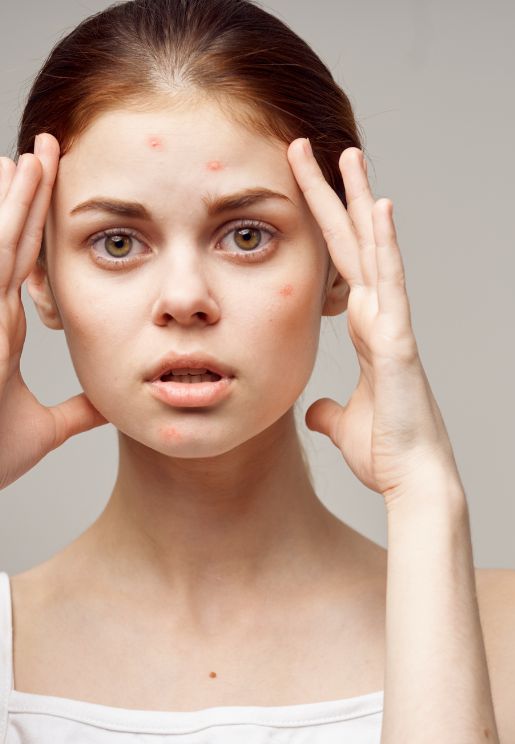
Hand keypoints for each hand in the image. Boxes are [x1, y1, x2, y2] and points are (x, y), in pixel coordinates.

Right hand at [0, 133, 106, 490]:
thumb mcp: (43, 429)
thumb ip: (77, 412)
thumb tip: (110, 403)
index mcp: (0, 331)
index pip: (23, 265)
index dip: (35, 226)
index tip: (49, 188)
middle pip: (8, 243)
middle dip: (25, 196)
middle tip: (43, 148)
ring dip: (9, 204)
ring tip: (26, 157)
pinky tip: (2, 203)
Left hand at [287, 138, 461, 503]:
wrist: (413, 482)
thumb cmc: (387, 454)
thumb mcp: (342, 426)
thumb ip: (327, 410)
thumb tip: (314, 410)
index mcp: (368, 332)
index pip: (342, 266)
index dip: (324, 226)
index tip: (304, 188)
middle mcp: (382, 320)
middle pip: (355, 246)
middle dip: (334, 196)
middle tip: (316, 148)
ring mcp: (393, 327)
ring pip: (376, 253)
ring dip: (361, 203)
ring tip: (348, 156)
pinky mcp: (399, 344)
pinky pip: (391, 287)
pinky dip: (386, 248)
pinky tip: (378, 208)